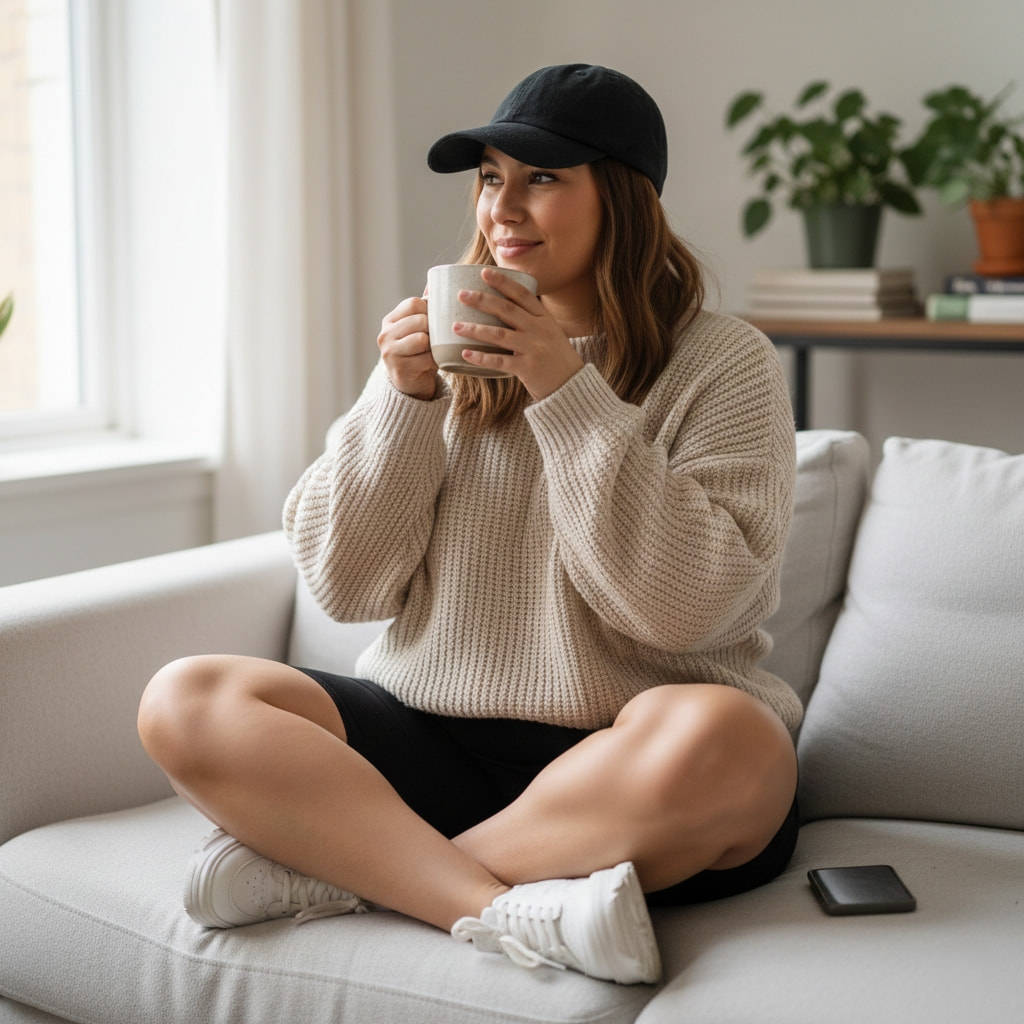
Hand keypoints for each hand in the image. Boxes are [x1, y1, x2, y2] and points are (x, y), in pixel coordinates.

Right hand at [377, 295, 437, 400]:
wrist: (411, 384)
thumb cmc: (418, 352)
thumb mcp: (418, 328)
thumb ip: (424, 308)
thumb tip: (435, 281)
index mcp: (390, 320)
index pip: (413, 303)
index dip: (429, 310)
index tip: (433, 321)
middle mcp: (385, 334)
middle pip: (419, 320)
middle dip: (433, 329)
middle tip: (436, 339)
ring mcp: (390, 353)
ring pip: (422, 339)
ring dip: (434, 346)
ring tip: (433, 351)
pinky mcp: (399, 369)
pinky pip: (426, 358)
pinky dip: (435, 361)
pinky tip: (432, 364)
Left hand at [453, 268, 583, 400]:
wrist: (573, 386)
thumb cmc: (557, 359)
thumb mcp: (550, 333)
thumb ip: (531, 321)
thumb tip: (503, 309)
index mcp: (544, 318)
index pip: (522, 294)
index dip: (503, 282)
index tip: (484, 272)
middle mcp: (539, 330)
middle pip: (507, 310)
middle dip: (482, 300)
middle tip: (461, 295)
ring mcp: (533, 349)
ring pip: (499, 335)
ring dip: (475, 329)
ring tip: (456, 326)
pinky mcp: (527, 369)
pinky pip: (500, 362)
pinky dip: (481, 358)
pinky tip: (466, 354)